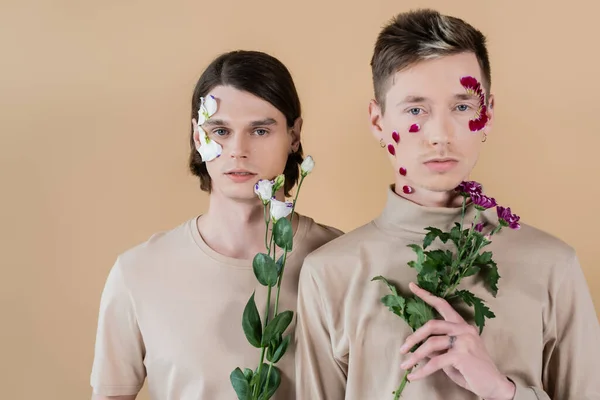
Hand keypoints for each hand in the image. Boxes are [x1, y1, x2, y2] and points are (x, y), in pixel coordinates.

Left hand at [399, 282, 515, 399]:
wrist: (494, 385)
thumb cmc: (472, 371)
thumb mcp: (451, 356)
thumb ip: (437, 349)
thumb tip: (418, 347)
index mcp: (462, 326)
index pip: (443, 305)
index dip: (426, 295)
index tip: (412, 286)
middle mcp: (464, 329)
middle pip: (432, 325)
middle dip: (414, 337)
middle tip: (402, 348)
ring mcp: (464, 340)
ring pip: (431, 344)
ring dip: (415, 356)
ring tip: (405, 366)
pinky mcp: (462, 355)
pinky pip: (435, 362)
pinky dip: (422, 370)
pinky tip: (413, 376)